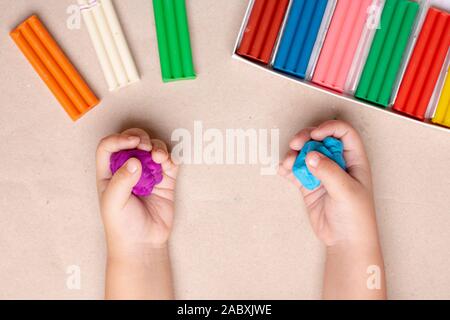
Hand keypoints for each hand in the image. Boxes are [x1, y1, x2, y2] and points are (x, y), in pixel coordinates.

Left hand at [96, 128, 177, 256]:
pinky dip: (171, 157)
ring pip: (153, 147)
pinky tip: (168, 164)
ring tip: (160, 158)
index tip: (132, 143)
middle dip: (140, 137)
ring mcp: (148, 173)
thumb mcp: (113, 203)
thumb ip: (121, 180)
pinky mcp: (165, 180)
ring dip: (158, 147)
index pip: (109, 146)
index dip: (119, 139)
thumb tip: (135, 160)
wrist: (143, 243)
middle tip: (145, 146)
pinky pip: (170, 161)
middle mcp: (128, 168)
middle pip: (132, 140)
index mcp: (109, 172)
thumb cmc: (122, 226)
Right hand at [279, 120, 378, 247]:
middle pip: (320, 139)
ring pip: (305, 153)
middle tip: (295, 144)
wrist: (345, 241)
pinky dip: (287, 168)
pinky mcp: (309, 184)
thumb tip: (311, 155)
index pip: (343, 133)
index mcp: (354, 159)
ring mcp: (322, 172)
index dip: (329, 128)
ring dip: (294, 154)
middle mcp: (337, 162)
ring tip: (288, 164)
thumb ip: (328, 172)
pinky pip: (295, 170)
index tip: (315, 135)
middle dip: (305, 138)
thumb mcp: (346, 191)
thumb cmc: (356, 217)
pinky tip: (283, 171)